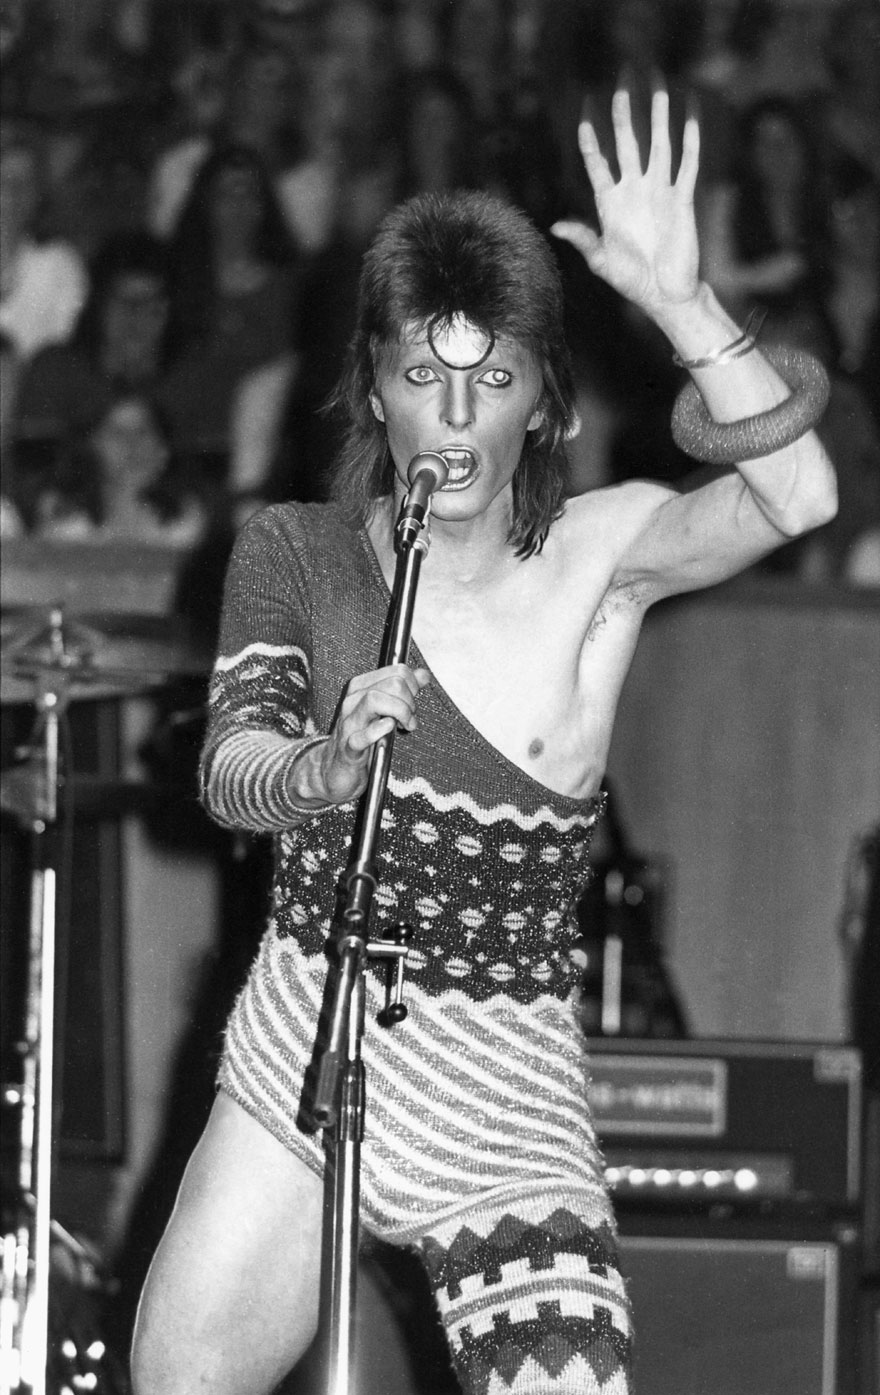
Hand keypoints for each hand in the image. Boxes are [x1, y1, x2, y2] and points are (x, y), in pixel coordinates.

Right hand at [316, 663, 430, 803]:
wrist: (337, 766)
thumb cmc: (361, 736)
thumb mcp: (384, 709)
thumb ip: (404, 690)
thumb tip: (423, 675)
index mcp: (361, 687)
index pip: (397, 672)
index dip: (413, 686)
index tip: (413, 702)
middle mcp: (353, 700)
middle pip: (392, 684)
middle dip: (410, 701)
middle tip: (410, 718)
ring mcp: (349, 722)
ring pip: (374, 700)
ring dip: (400, 712)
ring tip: (405, 726)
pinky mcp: (349, 747)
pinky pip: (362, 735)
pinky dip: (379, 730)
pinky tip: (389, 729)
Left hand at [552, 88, 700, 315]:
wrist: (666, 294)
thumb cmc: (632, 283)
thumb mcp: (602, 262)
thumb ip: (583, 240)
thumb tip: (556, 225)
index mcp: (610, 204)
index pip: (598, 163)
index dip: (591, 139)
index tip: (585, 113)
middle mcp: (634, 191)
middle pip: (628, 142)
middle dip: (624, 113)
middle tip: (623, 82)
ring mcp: (659, 191)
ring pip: (658, 144)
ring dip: (658, 116)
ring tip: (658, 85)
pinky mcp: (682, 198)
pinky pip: (687, 162)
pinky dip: (689, 138)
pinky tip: (689, 114)